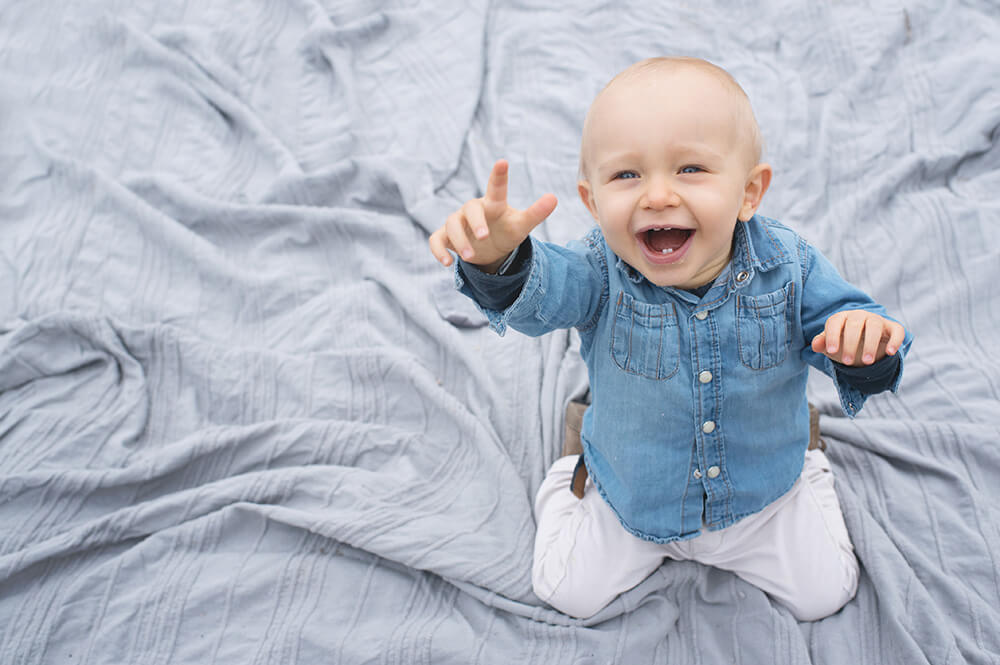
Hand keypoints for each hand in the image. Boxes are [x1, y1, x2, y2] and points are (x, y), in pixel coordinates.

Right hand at [428, 159, 556, 272]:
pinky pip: (436, 240)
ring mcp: (457, 222)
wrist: (489, 249)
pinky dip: (439, 251)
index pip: (496, 187)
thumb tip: (555, 197)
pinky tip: (447, 263)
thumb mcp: (522, 225)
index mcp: (493, 204)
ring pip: (452, 225)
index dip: (499, 175)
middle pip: (470, 208)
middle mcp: (473, 210)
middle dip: (476, 222)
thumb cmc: (505, 231)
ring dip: (460, 241)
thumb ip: (536, 212)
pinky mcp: (445, 236)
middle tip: (484, 236)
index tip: (503, 161)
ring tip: (470, 258)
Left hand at [811, 310, 905, 366]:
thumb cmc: (844, 343)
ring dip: (871, 344)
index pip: (835, 323)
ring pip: (875, 326)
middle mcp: (859, 316)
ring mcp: (877, 320)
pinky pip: (896, 330)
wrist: (865, 343)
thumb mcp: (832, 345)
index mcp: (841, 318)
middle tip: (848, 362)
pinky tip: (890, 353)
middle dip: (851, 344)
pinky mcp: (892, 328)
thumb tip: (816, 345)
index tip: (831, 351)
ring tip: (867, 362)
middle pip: (854, 324)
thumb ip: (822, 344)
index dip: (832, 336)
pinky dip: (895, 340)